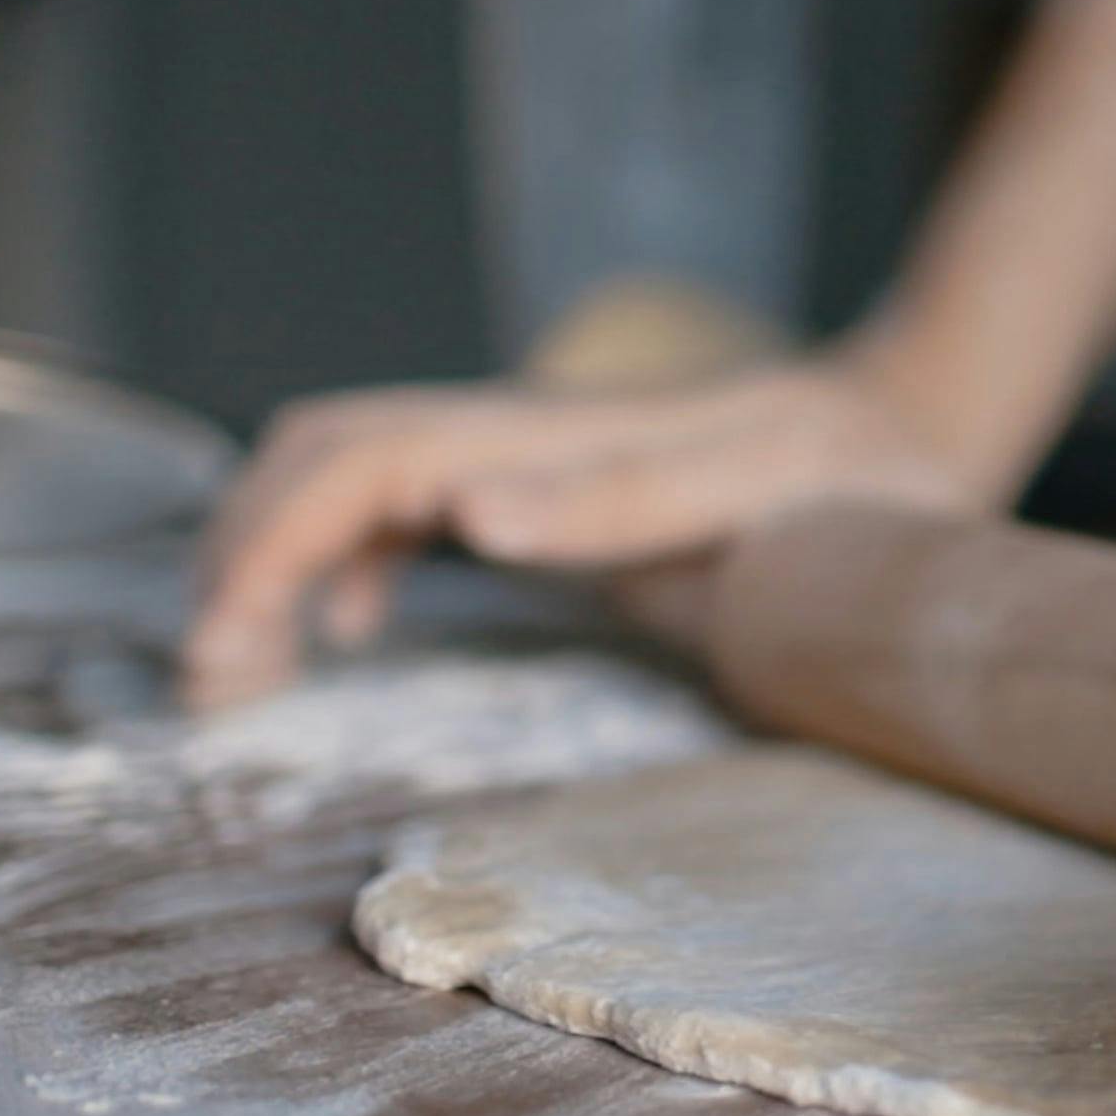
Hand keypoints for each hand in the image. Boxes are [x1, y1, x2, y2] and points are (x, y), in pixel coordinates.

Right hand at [181, 354, 982, 709]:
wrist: (906, 433)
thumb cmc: (839, 476)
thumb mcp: (744, 491)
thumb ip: (612, 502)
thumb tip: (466, 515)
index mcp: (541, 434)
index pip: (356, 463)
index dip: (268, 544)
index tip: (223, 647)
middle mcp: (512, 432)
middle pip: (321, 457)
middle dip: (241, 552)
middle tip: (209, 682)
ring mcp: (522, 456)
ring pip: (347, 478)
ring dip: (275, 558)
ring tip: (239, 672)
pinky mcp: (541, 486)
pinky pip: (402, 507)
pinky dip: (342, 564)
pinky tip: (343, 631)